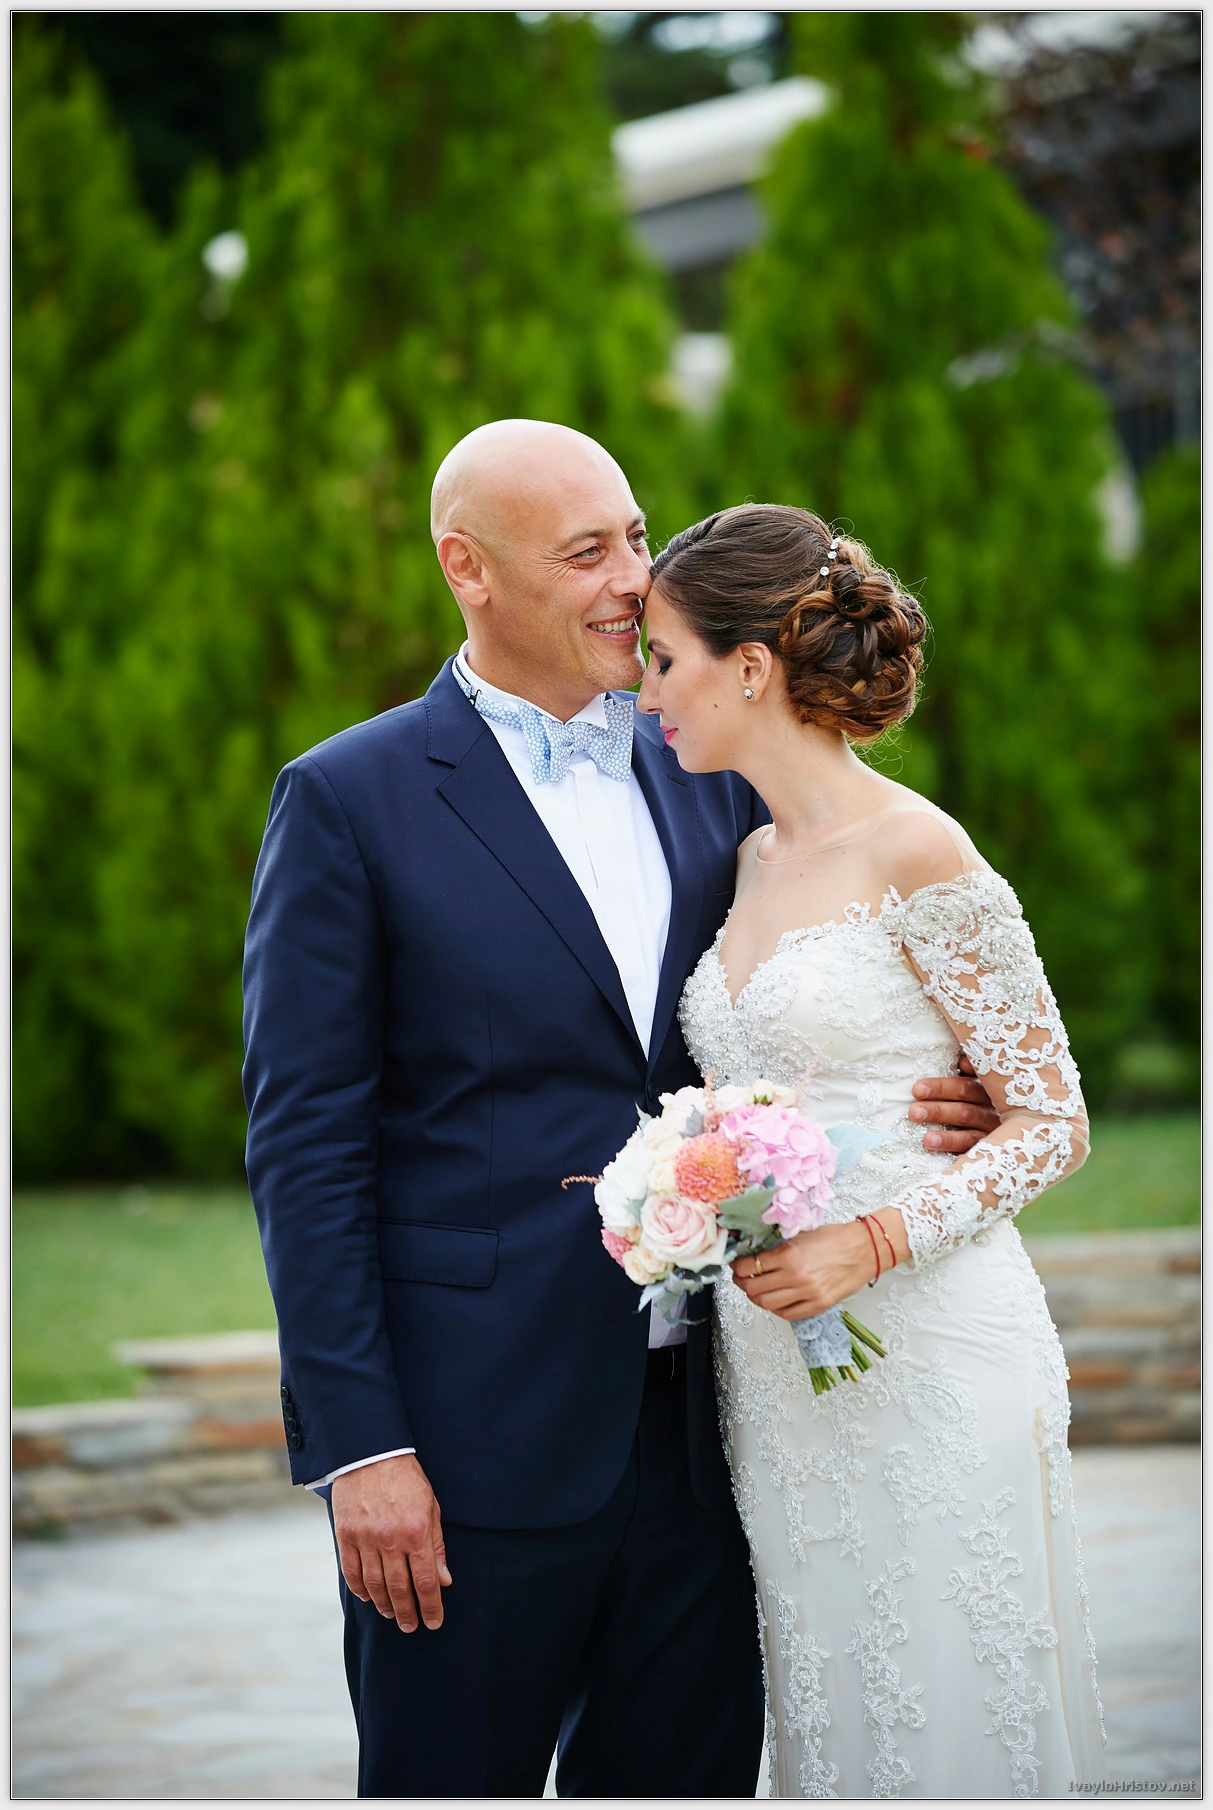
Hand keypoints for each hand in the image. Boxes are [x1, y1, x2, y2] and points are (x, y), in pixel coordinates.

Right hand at [331, 1453, 451, 1632]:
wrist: (371, 1453)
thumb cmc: (406, 1479)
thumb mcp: (431, 1507)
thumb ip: (436, 1546)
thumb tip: (444, 1579)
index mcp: (417, 1532)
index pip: (425, 1581)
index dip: (430, 1606)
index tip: (433, 1622)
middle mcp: (391, 1539)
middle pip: (400, 1589)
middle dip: (408, 1613)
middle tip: (411, 1626)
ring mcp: (365, 1539)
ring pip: (375, 1585)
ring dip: (385, 1605)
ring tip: (392, 1615)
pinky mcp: (346, 1535)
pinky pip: (352, 1572)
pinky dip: (360, 1589)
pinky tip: (368, 1597)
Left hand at [731, 1214, 906, 1319]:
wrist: (865, 1248)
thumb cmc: (836, 1238)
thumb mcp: (801, 1234)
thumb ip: (779, 1247)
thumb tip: (756, 1254)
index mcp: (789, 1255)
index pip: (750, 1266)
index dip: (738, 1267)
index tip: (737, 1264)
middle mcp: (796, 1277)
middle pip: (754, 1288)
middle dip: (742, 1283)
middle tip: (742, 1278)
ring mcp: (808, 1294)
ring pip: (767, 1304)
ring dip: (756, 1297)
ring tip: (756, 1289)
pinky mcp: (818, 1305)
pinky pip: (787, 1314)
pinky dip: (776, 1308)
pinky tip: (776, 1299)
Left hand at [909, 1055, 998, 1153]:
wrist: (1016, 1125)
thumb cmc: (978, 1098)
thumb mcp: (976, 1082)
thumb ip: (970, 1072)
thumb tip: (962, 1062)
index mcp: (986, 1091)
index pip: (963, 1087)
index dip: (941, 1088)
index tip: (917, 1090)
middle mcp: (993, 1112)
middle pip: (964, 1111)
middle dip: (938, 1111)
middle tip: (914, 1112)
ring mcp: (993, 1134)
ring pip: (970, 1136)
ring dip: (948, 1138)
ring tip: (927, 1140)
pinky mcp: (992, 1153)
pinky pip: (978, 1155)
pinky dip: (967, 1157)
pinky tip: (955, 1161)